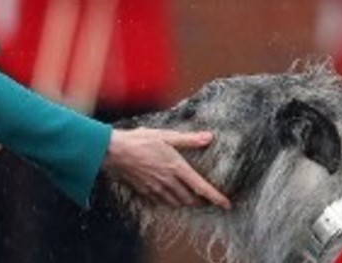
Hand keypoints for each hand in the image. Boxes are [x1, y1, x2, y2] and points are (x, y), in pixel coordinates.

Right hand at [103, 128, 230, 209]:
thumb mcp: (166, 136)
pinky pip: (162, 202)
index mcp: (177, 168)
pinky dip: (170, 201)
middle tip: (209, 201)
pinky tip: (170, 197)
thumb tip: (209, 137)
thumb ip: (189, 139)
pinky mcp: (145, 191)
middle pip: (190, 199)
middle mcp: (168, 182)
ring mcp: (156, 189)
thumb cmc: (140, 141)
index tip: (226, 204)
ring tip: (192, 199)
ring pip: (176, 202)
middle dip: (201, 202)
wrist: (115, 152)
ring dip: (186, 203)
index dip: (216, 197)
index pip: (201, 187)